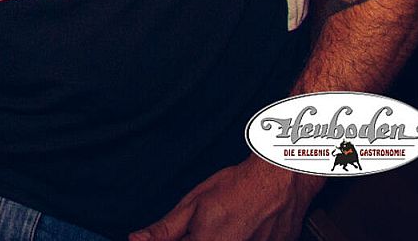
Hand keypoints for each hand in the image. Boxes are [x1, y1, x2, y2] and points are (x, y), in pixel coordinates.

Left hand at [130, 157, 321, 240]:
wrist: (282, 182)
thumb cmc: (238, 189)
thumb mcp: (193, 204)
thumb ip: (164, 230)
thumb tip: (136, 240)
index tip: (175, 235)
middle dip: (193, 239)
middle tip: (202, 227)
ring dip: (215, 239)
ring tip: (226, 223)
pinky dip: (236, 239)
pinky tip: (239, 229)